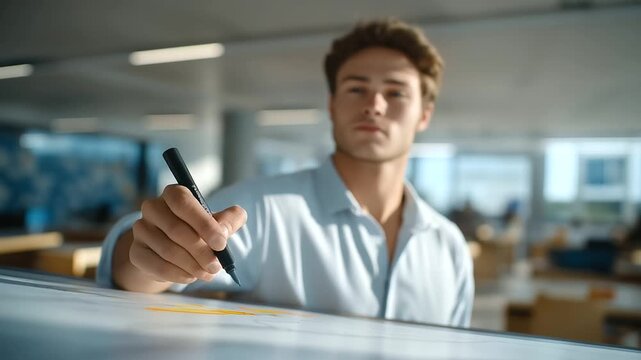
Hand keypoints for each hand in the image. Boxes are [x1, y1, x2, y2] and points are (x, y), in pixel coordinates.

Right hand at [130, 184, 246, 283]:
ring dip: (192, 265)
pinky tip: (190, 277)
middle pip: (176, 229)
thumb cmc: (197, 233)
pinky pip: (157, 265)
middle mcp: (152, 208)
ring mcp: (140, 230)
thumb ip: (229, 220)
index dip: (203, 224)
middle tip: (216, 266)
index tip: (221, 243)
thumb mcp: (216, 224)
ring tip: (207, 273)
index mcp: (173, 194)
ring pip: (168, 250)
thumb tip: (234, 219)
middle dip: (201, 251)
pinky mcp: (136, 252)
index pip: (183, 203)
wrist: (172, 253)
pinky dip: (178, 274)